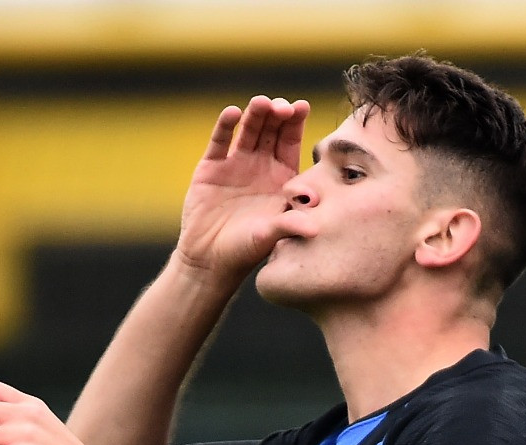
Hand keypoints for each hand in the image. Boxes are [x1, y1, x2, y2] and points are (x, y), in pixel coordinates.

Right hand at [176, 95, 311, 281]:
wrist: (209, 261)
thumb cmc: (245, 251)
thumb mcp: (271, 237)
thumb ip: (290, 226)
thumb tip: (316, 228)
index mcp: (281, 176)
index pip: (291, 141)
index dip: (296, 123)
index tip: (302, 106)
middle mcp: (261, 165)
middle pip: (271, 130)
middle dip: (277, 115)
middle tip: (282, 106)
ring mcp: (235, 164)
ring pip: (248, 130)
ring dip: (255, 115)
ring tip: (261, 103)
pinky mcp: (211, 167)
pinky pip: (220, 141)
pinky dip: (225, 126)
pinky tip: (232, 113)